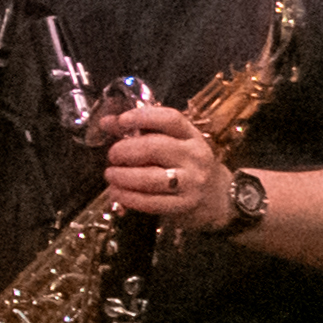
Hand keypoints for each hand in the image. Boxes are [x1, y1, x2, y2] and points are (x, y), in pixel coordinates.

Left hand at [98, 109, 233, 234]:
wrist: (216, 196)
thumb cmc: (185, 163)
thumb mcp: (171, 142)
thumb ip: (140, 130)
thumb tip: (106, 121)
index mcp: (191, 135)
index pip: (170, 119)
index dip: (142, 117)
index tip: (121, 121)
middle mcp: (194, 156)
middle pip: (155, 147)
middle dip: (125, 150)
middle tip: (113, 155)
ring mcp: (191, 182)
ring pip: (150, 177)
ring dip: (123, 176)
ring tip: (111, 174)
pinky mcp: (184, 205)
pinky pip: (150, 202)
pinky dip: (127, 197)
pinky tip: (116, 192)